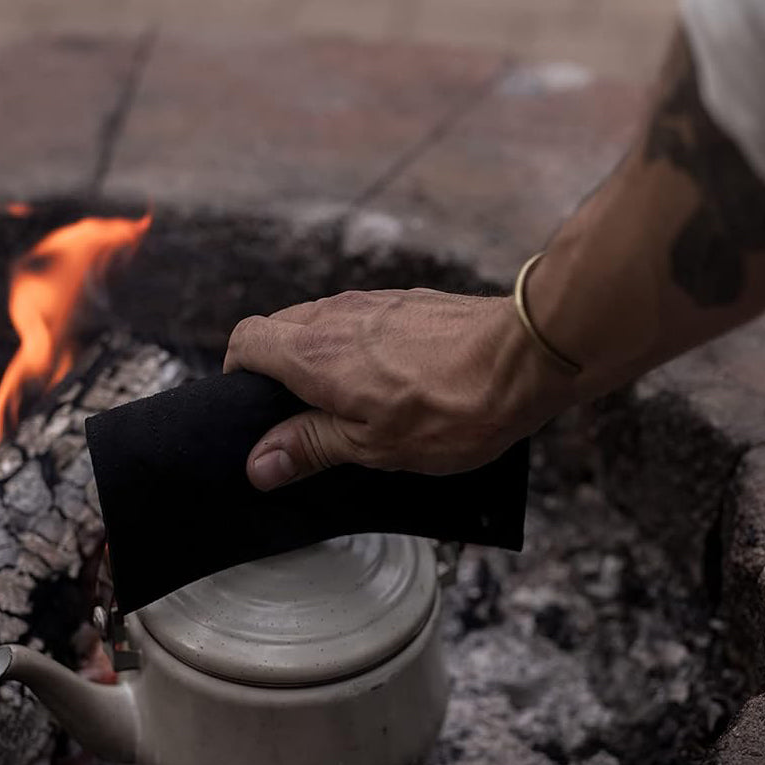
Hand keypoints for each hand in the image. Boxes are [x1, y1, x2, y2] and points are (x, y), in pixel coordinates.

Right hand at [224, 288, 563, 489]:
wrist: (525, 358)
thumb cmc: (453, 407)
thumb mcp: (373, 445)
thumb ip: (310, 446)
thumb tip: (258, 463)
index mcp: (314, 353)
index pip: (246, 341)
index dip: (238, 373)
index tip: (253, 407)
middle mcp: (334, 316)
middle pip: (279, 330)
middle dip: (278, 371)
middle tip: (303, 416)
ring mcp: (370, 303)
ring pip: (319, 324)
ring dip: (319, 358)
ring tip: (350, 402)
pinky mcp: (403, 301)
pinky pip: (358, 320)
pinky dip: (354, 346)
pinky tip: (388, 380)